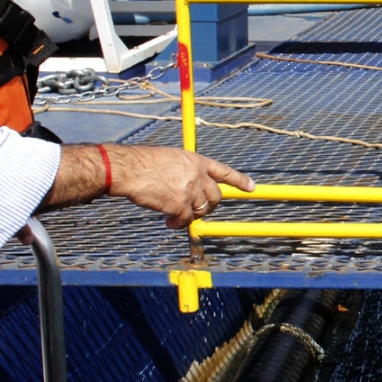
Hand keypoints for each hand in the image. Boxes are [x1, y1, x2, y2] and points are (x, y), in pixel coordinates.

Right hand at [106, 144, 256, 227]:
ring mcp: (190, 190)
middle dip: (209, 206)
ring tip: (176, 217)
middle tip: (195, 211)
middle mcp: (197, 175)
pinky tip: (169, 222)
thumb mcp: (171, 158)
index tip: (252, 187)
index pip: (224, 171)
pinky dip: (179, 224)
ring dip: (190, 216)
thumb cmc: (143, 163)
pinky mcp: (180, 205)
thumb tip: (189, 185)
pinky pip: (186, 220)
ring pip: (201, 210)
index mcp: (196, 161)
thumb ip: (185, 170)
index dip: (239, 180)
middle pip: (215, 196)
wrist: (129, 169)